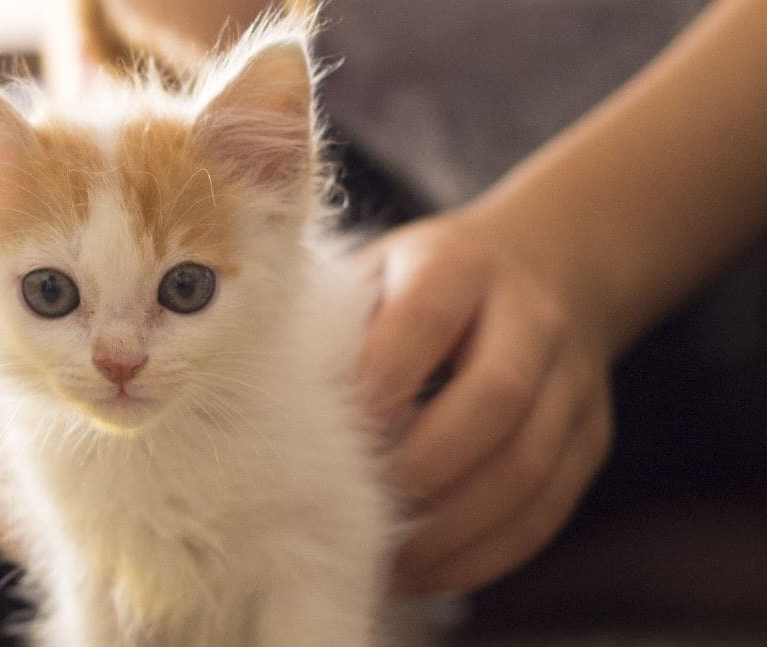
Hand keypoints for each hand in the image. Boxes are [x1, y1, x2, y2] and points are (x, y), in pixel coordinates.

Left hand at [354, 208, 613, 593]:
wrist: (546, 266)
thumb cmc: (424, 281)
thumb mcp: (376, 273)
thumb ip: (336, 328)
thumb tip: (273, 410)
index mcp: (460, 265)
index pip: (424, 320)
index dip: (380, 382)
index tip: (327, 440)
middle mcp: (531, 318)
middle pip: (496, 397)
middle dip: (423, 465)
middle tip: (359, 512)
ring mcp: (573, 381)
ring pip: (529, 464)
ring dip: (454, 526)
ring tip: (389, 560)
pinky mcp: (592, 437)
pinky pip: (548, 509)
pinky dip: (486, 553)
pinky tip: (428, 573)